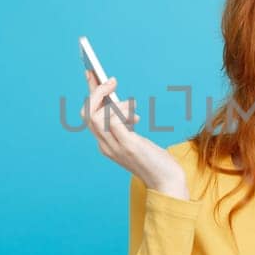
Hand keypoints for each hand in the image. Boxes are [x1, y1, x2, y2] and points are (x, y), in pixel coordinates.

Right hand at [79, 70, 189, 198]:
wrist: (167, 182)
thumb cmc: (154, 161)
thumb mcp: (136, 140)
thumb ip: (126, 126)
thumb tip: (121, 103)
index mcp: (106, 144)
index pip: (89, 115)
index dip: (90, 93)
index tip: (92, 73)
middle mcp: (106, 146)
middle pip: (87, 114)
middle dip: (96, 92)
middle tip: (112, 81)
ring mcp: (115, 148)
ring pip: (95, 117)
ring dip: (111, 101)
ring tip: (131, 103)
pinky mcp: (128, 147)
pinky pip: (113, 122)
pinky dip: (122, 112)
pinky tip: (136, 116)